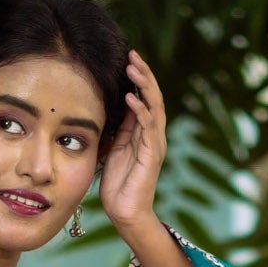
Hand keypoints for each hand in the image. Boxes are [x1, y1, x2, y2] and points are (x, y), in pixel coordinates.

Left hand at [100, 51, 166, 232]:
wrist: (125, 212)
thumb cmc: (117, 183)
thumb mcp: (114, 147)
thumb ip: (118, 127)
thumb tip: (112, 104)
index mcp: (144, 131)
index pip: (145, 97)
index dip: (138, 77)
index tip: (127, 58)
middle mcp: (153, 134)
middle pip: (153, 96)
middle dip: (143, 74)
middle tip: (132, 54)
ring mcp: (155, 144)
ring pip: (154, 106)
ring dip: (143, 86)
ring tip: (133, 68)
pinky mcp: (151, 155)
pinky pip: (149, 127)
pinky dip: (140, 111)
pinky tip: (130, 98)